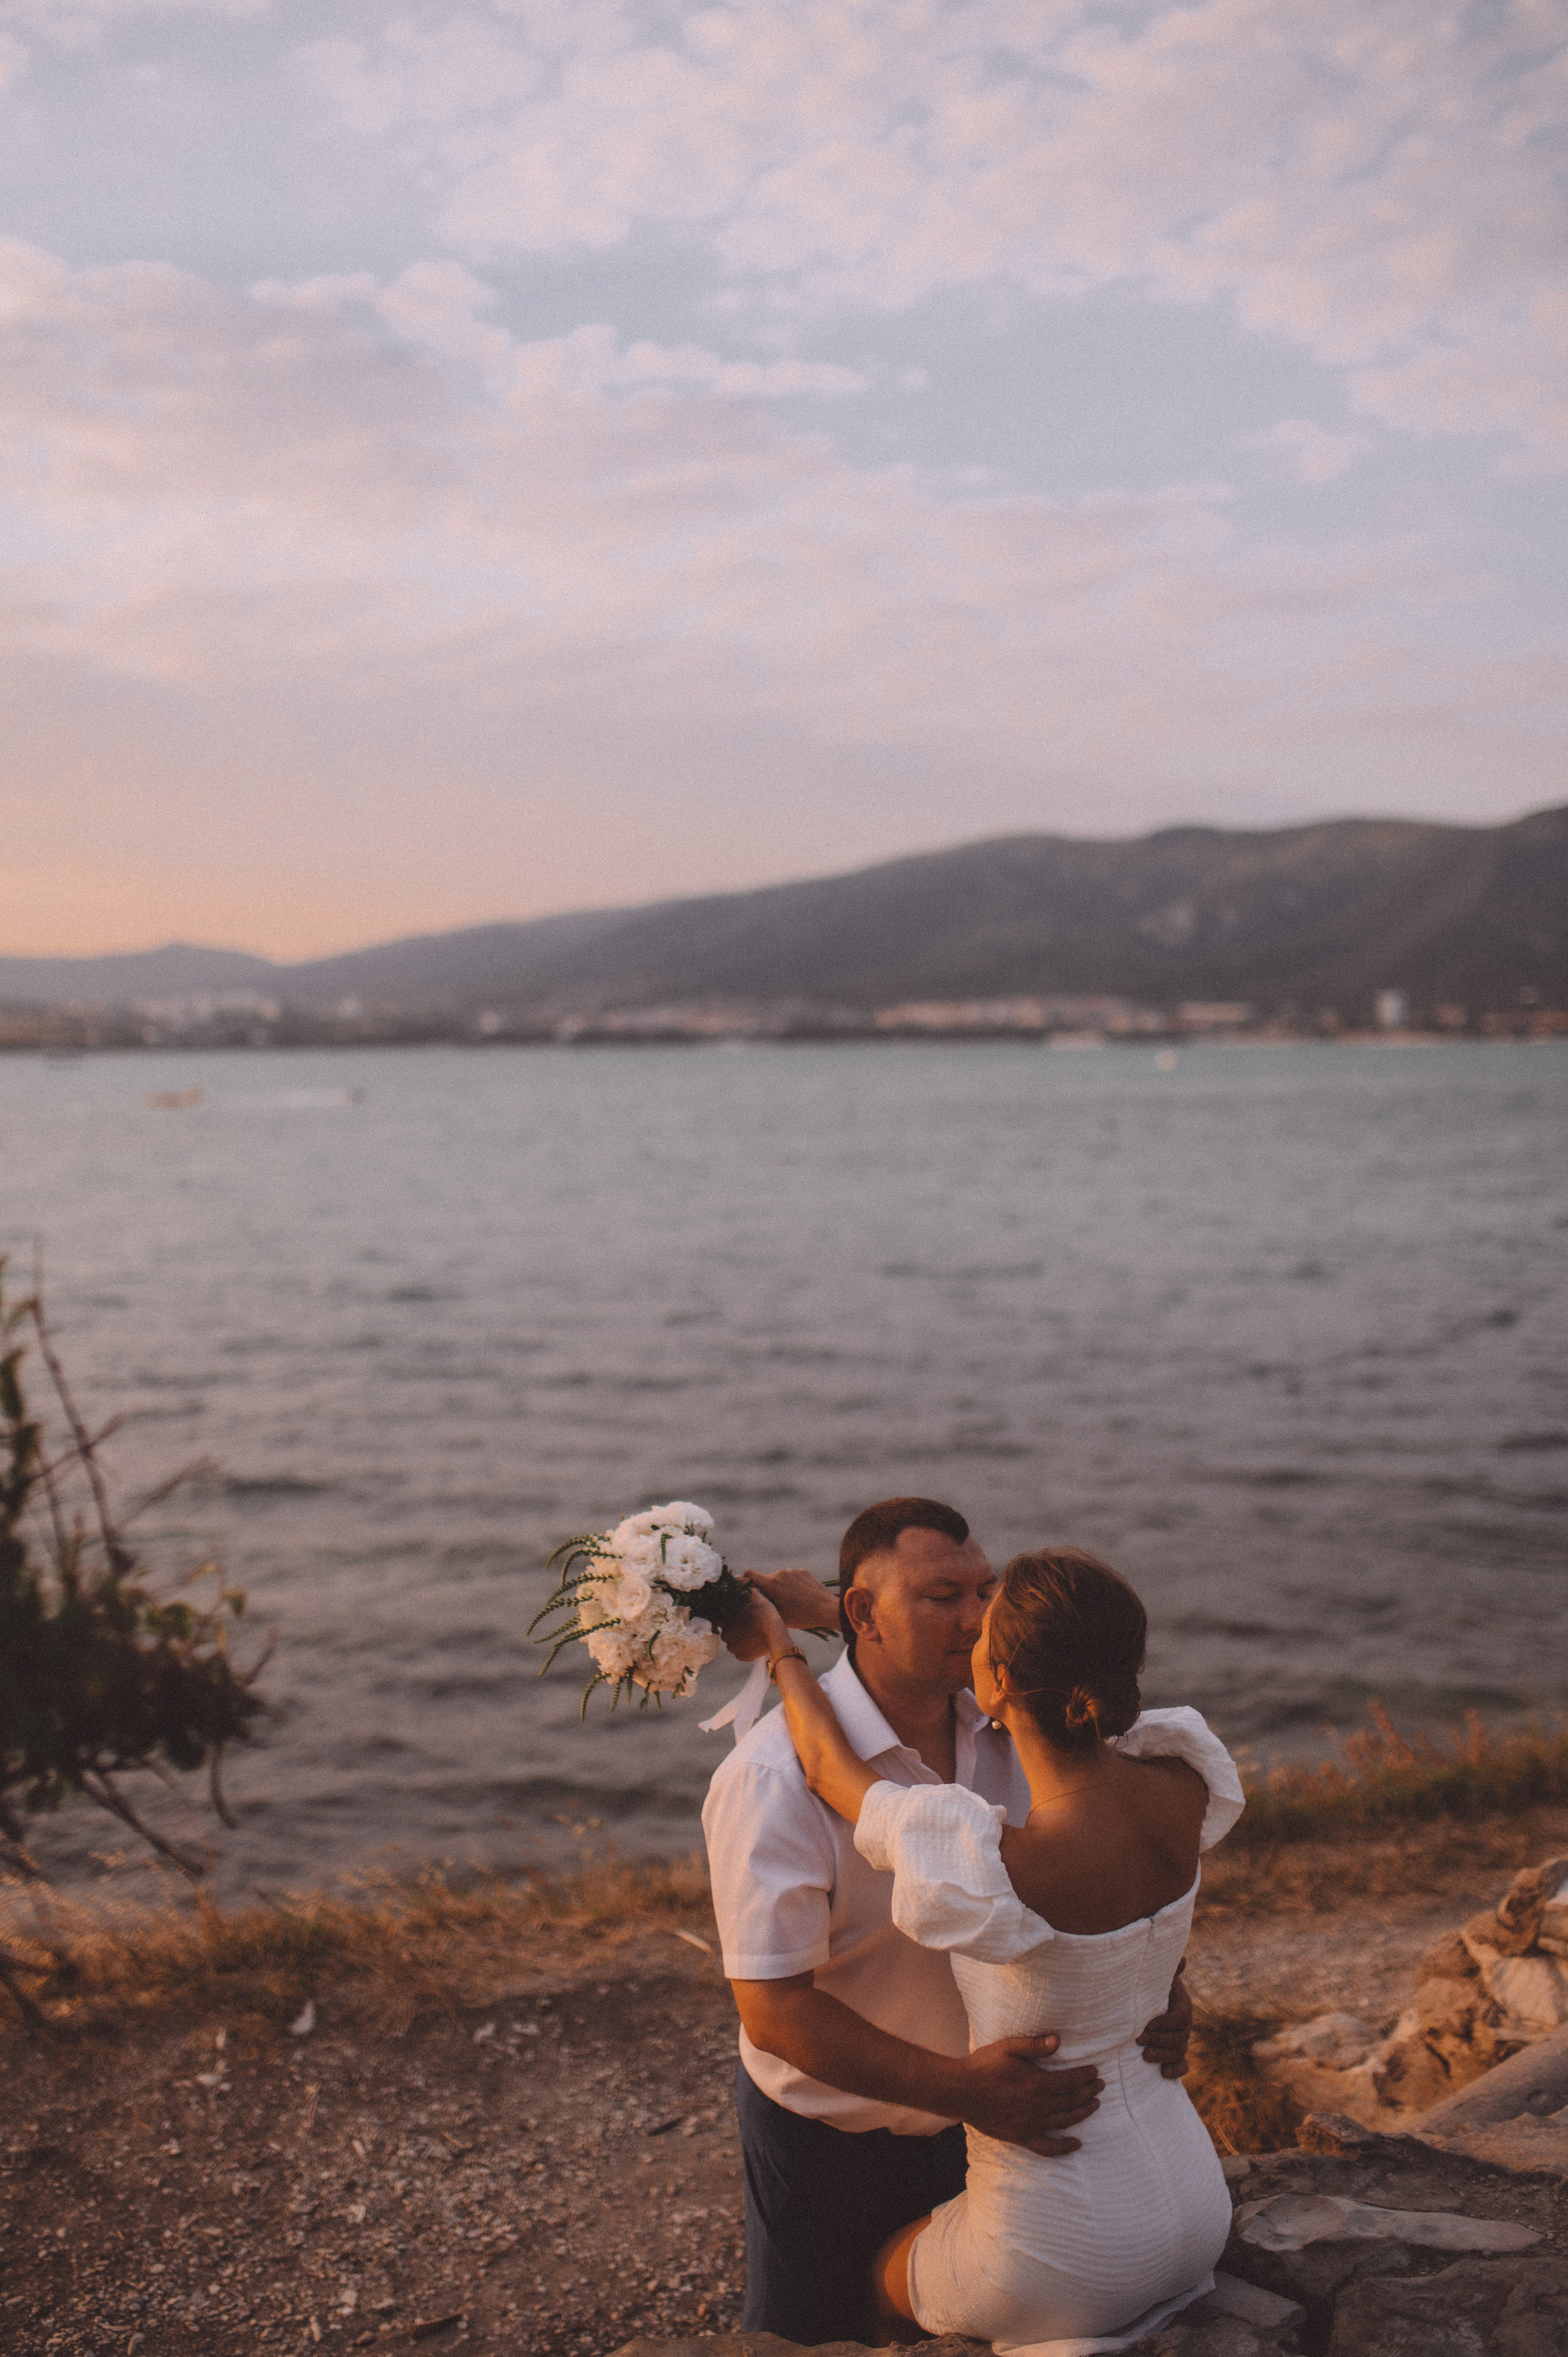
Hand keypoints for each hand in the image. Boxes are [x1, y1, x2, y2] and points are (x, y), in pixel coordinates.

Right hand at [722, 1568, 838, 1660]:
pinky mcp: (803, 1571)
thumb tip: (753, 1600)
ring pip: (780, 1578)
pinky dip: (792, 1585)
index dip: (745, 1581)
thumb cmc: (802, 1616)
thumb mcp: (778, 1615)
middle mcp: (780, 1573)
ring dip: (781, 1587)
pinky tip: (801, 1597)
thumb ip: (763, 1605)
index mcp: (771, 1584)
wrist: (827, 1609)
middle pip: (766, 1578)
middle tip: (775, 1603)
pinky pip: (792, 1577)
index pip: (749, 1574)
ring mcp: (793, 1571)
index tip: (748, 1589)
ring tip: (791, 1602)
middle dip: (767, 1589)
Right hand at [955, 2035, 1100, 2155]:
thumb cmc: (984, 2066)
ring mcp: (1031, 2124)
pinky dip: (1064, 2147)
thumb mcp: (1008, 2048)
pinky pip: (1047, 2147)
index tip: (1095, 2071)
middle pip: (1071, 2101)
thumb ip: (1034, 2045)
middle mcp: (1037, 2107)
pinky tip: (1077, 2144)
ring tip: (1095, 2105)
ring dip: (1082, 2113)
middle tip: (1100, 2085)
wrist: (961, 2091)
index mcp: (1036, 2084)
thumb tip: (1058, 2040)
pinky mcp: (1022, 2137)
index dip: (1085, 2076)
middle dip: (1088, 2092)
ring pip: (1065, 2121)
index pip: (1070, 2082)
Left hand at [1138, 1960, 1191, 2078]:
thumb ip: (1170, 1970)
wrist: (1149, 2003)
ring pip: (1179, 2052)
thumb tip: (1183, 1958)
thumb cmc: (1153, 1988)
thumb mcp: (1160, 1978)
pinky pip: (1182, 2066)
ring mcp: (1181, 2041)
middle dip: (1159, 2040)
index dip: (1165, 2023)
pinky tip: (1163, 2073)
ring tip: (1145, 2056)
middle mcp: (1185, 2026)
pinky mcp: (1176, 2054)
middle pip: (1179, 2038)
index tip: (1147, 2024)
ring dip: (1163, 2056)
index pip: (1180, 2018)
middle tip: (1139, 2040)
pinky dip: (1175, 2070)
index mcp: (1183, 2006)